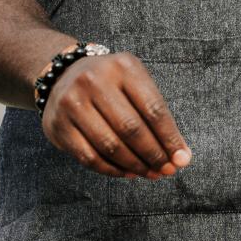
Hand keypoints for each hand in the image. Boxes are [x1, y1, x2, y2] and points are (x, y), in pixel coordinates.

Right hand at [41, 51, 191, 178]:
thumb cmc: (110, 84)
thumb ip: (156, 116)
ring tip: (149, 173)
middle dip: (154, 155)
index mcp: (123, 67)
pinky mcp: (59, 125)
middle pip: (131, 128)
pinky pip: (90, 157)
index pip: (153, 108)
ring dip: (135, 165)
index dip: (169, 138)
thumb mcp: (134, 84)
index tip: (182, 159)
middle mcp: (95, 81)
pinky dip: (112, 170)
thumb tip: (180, 156)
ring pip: (110, 145)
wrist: (61, 76)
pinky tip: (127, 173)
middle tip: (166, 171)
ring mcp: (73, 102)